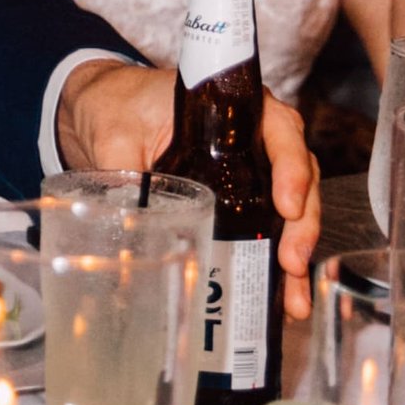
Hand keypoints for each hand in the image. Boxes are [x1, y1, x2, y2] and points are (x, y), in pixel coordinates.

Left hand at [55, 58, 319, 314]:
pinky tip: (280, 296)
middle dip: (302, 223)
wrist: (102, 108)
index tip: (287, 206)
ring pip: (292, 206)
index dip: (292, 169)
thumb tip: (128, 220)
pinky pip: (268, 226)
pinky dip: (275, 260)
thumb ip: (122, 170)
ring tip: (294, 297)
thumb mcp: (116, 133)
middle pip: (298, 175)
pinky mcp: (239, 197)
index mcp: (232, 107)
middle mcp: (252, 136)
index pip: (281, 130)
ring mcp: (249, 168)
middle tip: (292, 263)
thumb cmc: (116, 107)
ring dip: (295, 252)